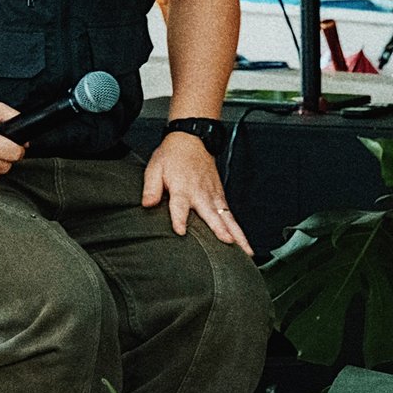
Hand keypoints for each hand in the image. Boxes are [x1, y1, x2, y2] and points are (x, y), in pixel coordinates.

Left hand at [142, 134, 252, 254]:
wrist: (192, 140)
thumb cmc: (172, 156)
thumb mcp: (154, 168)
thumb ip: (151, 188)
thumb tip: (147, 204)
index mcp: (182, 188)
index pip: (179, 205)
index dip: (179, 218)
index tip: (180, 231)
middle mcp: (200, 193)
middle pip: (211, 214)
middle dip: (220, 229)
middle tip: (228, 243)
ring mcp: (213, 196)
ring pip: (228, 218)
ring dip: (238, 235)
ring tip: (246, 252)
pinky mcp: (221, 197)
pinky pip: (231, 216)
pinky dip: (239, 230)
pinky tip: (244, 244)